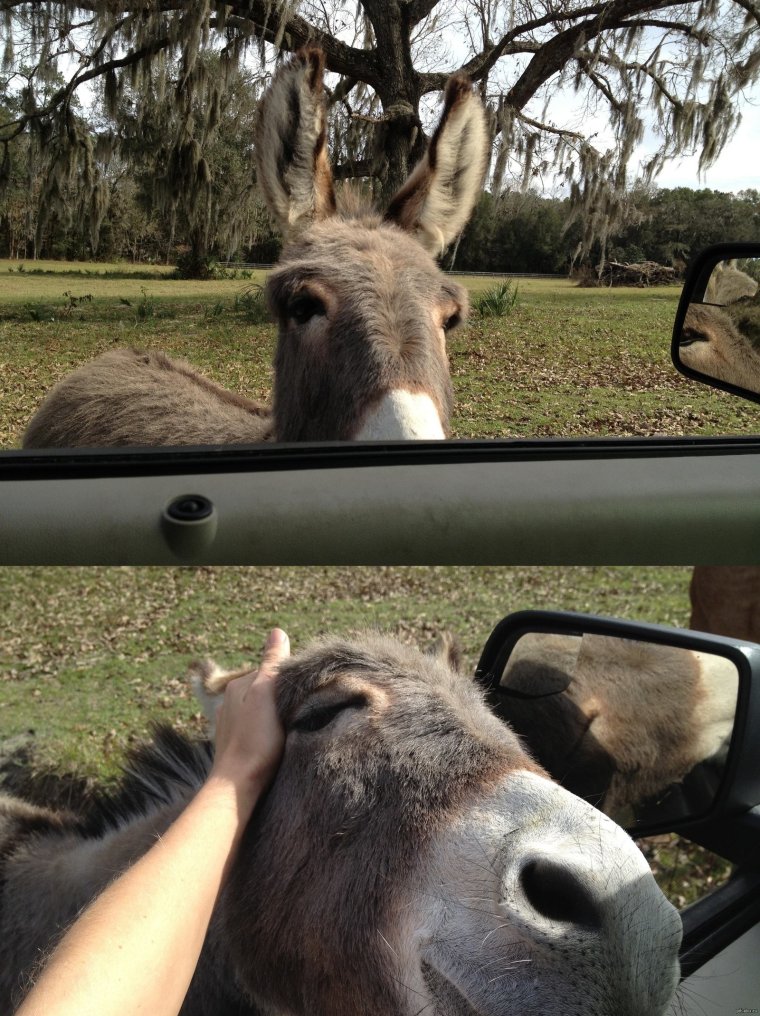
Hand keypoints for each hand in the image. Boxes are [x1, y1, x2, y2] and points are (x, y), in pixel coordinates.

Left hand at [209, 627, 288, 808]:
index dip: (290, 679)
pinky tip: (275, 742)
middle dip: (280, 697)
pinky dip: (265, 730)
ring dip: (273, 715)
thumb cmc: (256, 740)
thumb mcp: (267, 695)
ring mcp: (229, 724)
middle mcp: (229, 702)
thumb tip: (277, 631)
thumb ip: (272, 664)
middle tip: (299, 711)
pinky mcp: (233, 745)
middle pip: (264, 690)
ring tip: (290, 727)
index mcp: (238, 685)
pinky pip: (254, 729)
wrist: (238, 787)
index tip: (304, 693)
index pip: (270, 671)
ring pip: (259, 710)